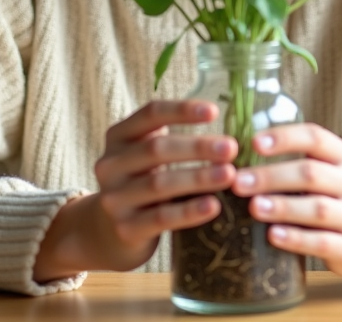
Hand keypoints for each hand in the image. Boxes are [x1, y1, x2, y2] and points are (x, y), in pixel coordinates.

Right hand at [33, 100, 236, 280]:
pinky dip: (189, 211)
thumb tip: (224, 133)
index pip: (150, 114)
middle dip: (197, 147)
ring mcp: (114, 198)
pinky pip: (161, 218)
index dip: (182, 110)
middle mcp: (110, 164)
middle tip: (231, 148)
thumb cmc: (143, 183)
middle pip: (156, 149)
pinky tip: (213, 206)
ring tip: (230, 175)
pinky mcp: (125, 228)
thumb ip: (173, 139)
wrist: (111, 231)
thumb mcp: (148, 155)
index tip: (214, 111)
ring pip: (159, 184)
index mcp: (118, 136)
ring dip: (198, 178)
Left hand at [230, 123, 341, 278]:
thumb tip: (233, 155)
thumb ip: (288, 161)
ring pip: (318, 208)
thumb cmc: (327, 198)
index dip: (284, 138)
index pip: (315, 137)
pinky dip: (296, 238)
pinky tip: (273, 235)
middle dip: (271, 176)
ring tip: (254, 207)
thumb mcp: (318, 174)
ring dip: (283, 207)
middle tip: (238, 182)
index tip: (253, 143)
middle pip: (311, 174)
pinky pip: (323, 242)